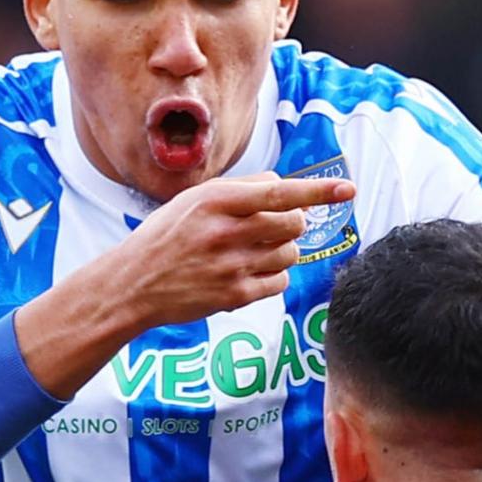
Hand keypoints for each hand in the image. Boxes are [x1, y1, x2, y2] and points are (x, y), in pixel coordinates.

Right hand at [13, 173, 355, 397]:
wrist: (134, 284)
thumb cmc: (167, 236)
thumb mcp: (194, 200)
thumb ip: (241, 189)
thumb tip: (285, 185)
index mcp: (216, 201)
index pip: (279, 192)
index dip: (318, 190)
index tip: (347, 189)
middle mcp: (226, 232)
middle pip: (294, 224)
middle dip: (293, 223)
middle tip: (272, 226)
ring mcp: (232, 266)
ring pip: (290, 253)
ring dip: (282, 249)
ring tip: (250, 251)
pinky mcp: (235, 296)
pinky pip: (280, 281)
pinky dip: (273, 274)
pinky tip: (248, 271)